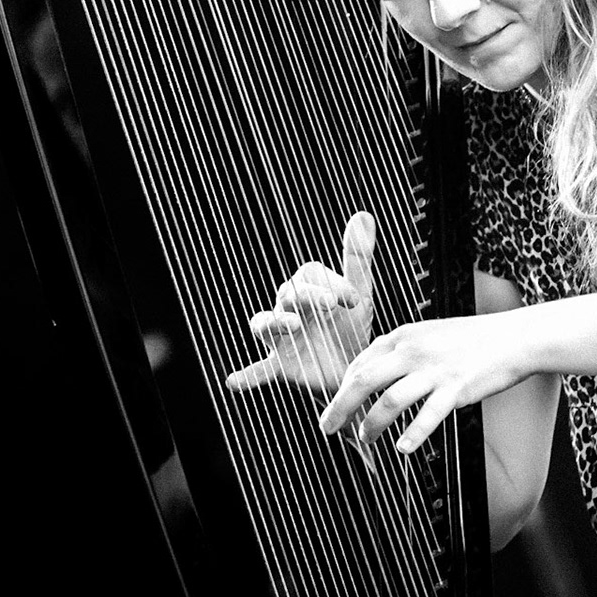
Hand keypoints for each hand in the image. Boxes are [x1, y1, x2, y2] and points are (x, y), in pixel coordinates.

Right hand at [225, 211, 375, 393]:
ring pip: (265, 323)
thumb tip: (363, 214)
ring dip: (275, 323)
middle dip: (307, 296)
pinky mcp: (280, 366)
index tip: (355, 300)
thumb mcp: (359, 294)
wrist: (350, 373)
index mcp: (306, 289)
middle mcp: (288, 309)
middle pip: (288, 293)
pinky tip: (233, 381)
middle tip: (329, 305)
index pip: (310, 275)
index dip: (332, 284)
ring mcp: (281, 338)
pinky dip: (247, 375)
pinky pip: (259, 370)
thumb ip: (358, 258)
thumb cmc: (350, 329)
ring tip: (290, 325)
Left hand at [318, 309, 531, 454]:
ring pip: (389, 402)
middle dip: (340, 408)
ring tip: (366, 438)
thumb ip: (404, 348)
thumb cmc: (474, 338)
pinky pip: (427, 416)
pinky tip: (403, 448)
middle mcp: (415, 351)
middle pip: (363, 381)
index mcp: (406, 336)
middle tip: (328, 427)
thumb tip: (376, 366)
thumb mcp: (431, 333)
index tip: (336, 405)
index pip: (360, 362)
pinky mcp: (456, 389)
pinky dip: (412, 435)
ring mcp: (435, 370)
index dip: (342, 388)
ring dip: (371, 425)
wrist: (514, 337)